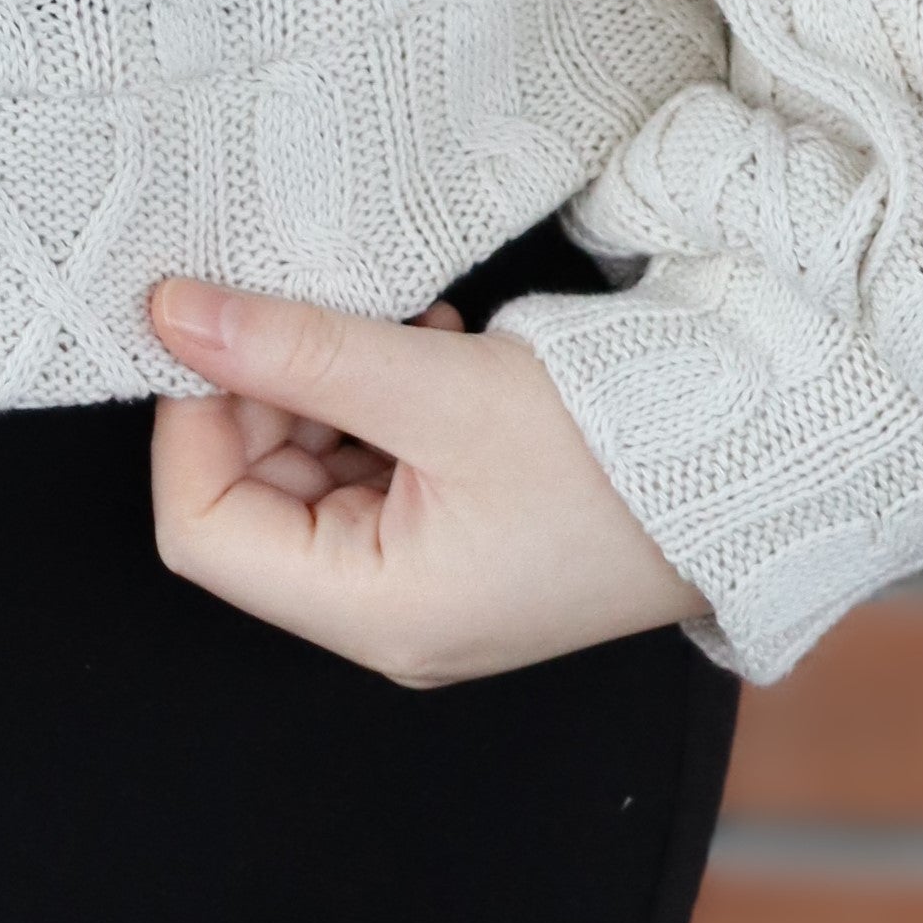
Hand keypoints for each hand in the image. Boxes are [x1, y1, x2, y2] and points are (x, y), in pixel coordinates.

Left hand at [145, 274, 703, 686]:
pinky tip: (427, 346)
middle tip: (305, 307)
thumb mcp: (442, 388)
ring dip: (321, 385)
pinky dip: (371, 396)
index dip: (190, 424)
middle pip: (248, 499)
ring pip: (303, 469)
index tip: (210, 328)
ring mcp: (421, 579)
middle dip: (261, 393)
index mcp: (378, 614)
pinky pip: (364, 462)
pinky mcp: (453, 537)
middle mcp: (387, 615)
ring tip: (392, 328)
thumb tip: (173, 314)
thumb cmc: (613, 453)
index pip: (204, 533)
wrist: (749, 465)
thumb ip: (298, 350)